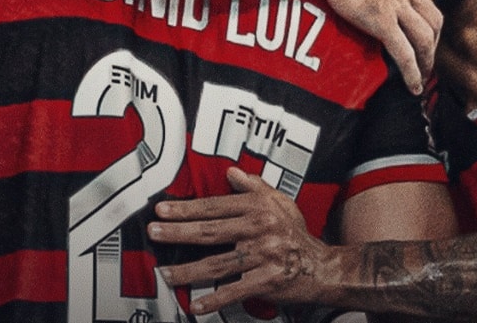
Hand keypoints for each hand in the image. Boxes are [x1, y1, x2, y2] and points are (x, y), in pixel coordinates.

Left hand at [149, 167, 328, 313]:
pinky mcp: (266, 282)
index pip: (214, 206)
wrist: (323, 267)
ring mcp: (262, 257)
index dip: (186, 208)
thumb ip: (253, 186)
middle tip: (154, 232)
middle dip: (178, 232)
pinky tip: (196, 304)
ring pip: (217, 264)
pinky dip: (214, 300)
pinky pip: (235, 291)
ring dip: (188, 270)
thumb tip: (231, 172)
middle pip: (210, 232)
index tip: (162, 210)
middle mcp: (258, 230)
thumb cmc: (296, 233)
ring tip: (165, 273)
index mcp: (258, 208)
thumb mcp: (279, 201)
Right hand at [323, 0, 439, 93]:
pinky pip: (404, 53)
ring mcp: (397, 7)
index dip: (428, 7)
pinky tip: (413, 85)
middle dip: (433, 39)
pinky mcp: (383, 23)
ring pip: (424, 38)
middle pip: (433, 19)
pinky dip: (412, 72)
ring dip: (426, 59)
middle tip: (426, 52)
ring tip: (423, 73)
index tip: (422, 19)